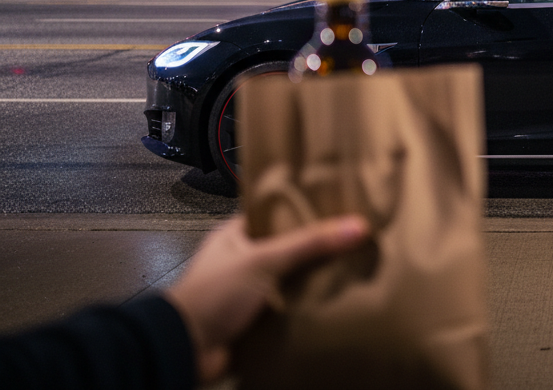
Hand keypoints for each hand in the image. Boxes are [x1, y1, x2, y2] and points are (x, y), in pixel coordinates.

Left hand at [165, 214, 369, 383]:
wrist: (185, 349)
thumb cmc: (218, 292)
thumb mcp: (265, 259)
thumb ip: (310, 243)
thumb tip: (361, 225)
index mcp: (235, 236)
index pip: (276, 215)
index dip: (306, 212)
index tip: (342, 209)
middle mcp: (241, 261)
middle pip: (288, 251)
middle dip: (316, 252)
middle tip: (356, 243)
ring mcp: (248, 294)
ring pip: (289, 282)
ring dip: (313, 283)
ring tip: (355, 271)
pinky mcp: (254, 322)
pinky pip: (288, 311)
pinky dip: (306, 310)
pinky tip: (336, 304)